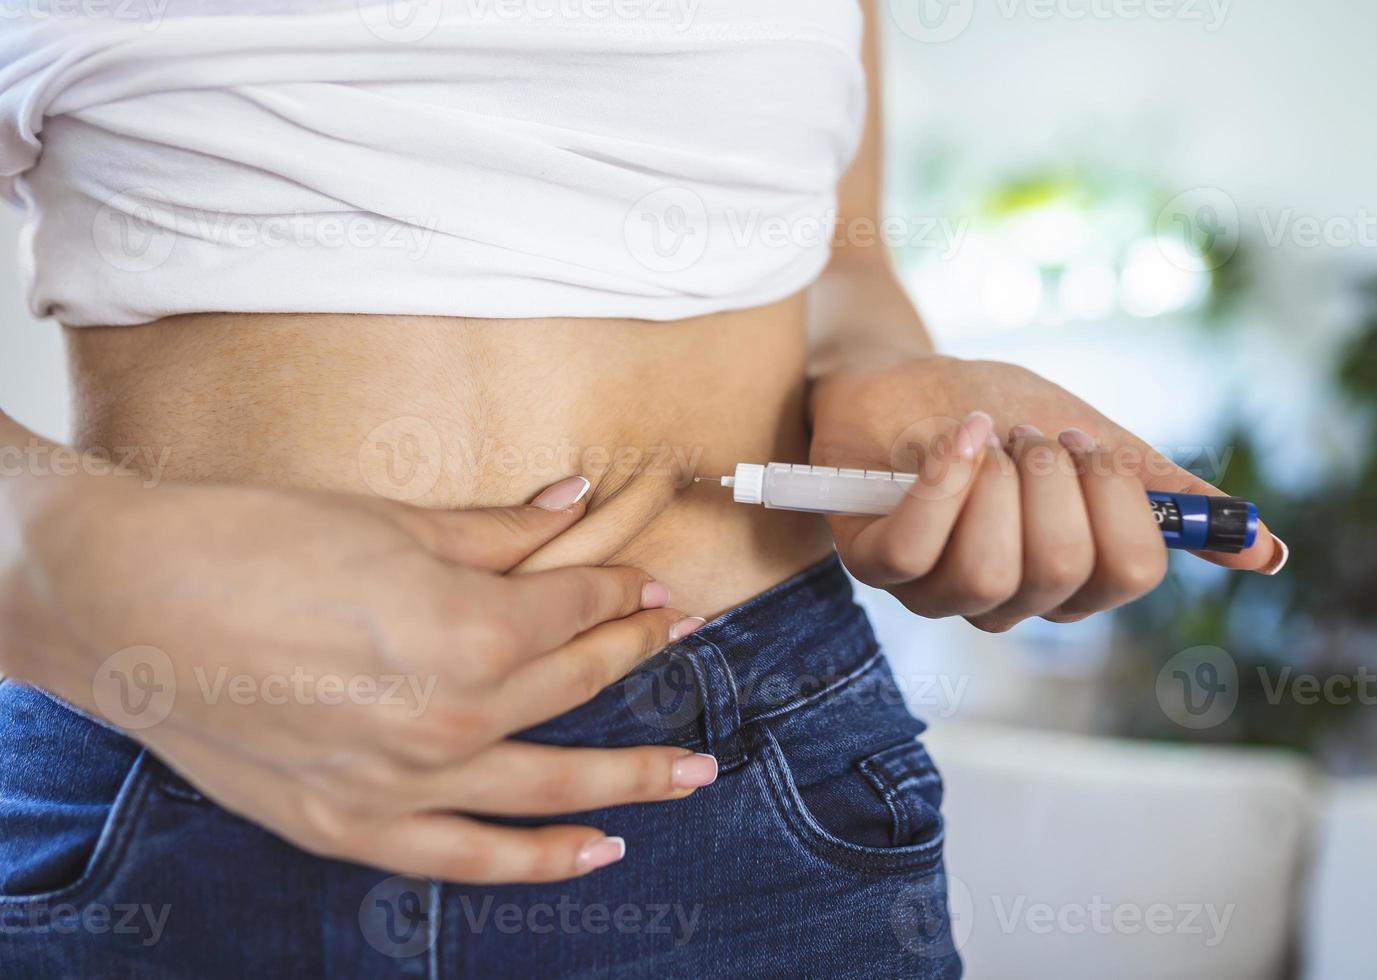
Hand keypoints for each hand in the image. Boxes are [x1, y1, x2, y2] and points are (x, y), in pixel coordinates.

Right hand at [1, 473, 712, 883]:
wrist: (125, 603)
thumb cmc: (251, 542)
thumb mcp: (389, 520)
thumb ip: (497, 529)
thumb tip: (571, 504)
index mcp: (471, 627)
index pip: (578, 608)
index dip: (619, 589)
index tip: (645, 583)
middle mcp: (455, 715)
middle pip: (578, 682)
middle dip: (639, 653)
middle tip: (683, 639)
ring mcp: (407, 782)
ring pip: (552, 783)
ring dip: (635, 776)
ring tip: (695, 770)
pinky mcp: (354, 827)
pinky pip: (472, 858)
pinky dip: (541, 860)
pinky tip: (601, 850)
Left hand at [808, 356, 1286, 631]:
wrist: (903, 373)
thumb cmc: (996, 412)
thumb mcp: (1096, 445)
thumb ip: (1169, 497)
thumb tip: (1269, 552)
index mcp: (1068, 580)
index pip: (1128, 575)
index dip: (1116, 498)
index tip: (1089, 445)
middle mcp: (1006, 601)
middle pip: (1060, 570)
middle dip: (1053, 479)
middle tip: (1032, 435)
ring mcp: (935, 591)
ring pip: (986, 572)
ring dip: (996, 481)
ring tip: (988, 435)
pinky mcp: (874, 565)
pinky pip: (915, 550)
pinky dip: (944, 481)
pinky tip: (958, 435)